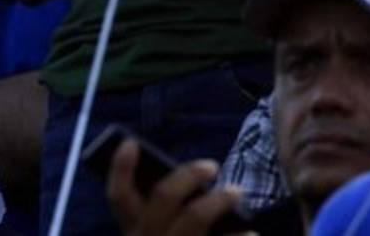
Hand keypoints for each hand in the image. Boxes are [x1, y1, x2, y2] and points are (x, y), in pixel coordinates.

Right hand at [107, 140, 250, 235]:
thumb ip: (163, 216)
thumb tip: (191, 183)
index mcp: (133, 234)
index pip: (119, 197)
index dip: (121, 168)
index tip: (132, 142)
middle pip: (162, 198)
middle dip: (188, 175)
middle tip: (212, 165)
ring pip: (193, 218)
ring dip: (217, 200)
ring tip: (236, 191)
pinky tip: (251, 234)